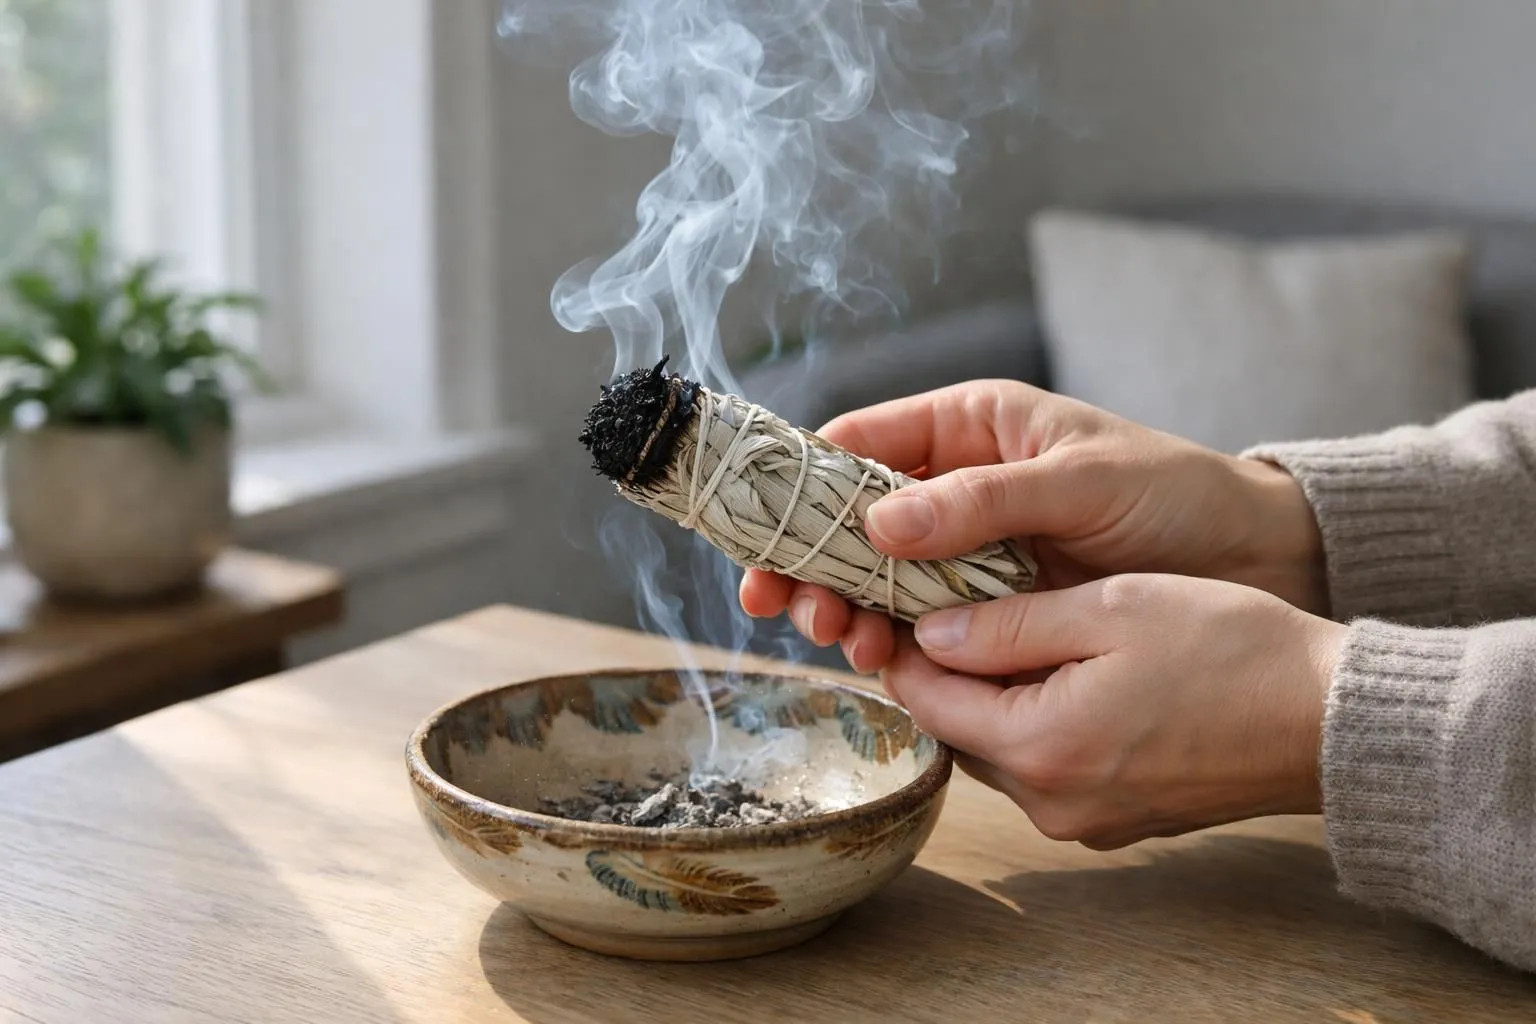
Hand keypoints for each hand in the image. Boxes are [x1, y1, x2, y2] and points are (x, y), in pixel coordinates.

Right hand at [739, 380, 1326, 672]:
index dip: (802, 484)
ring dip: (847, 606)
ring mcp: (971, 547)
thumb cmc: (1173, 493)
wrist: (1250, 556)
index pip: (861, 442)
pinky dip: (895, 639)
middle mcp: (957, 483)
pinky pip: (925, 618)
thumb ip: (982, 500)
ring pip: (880, 573)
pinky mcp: (992, 602)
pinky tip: (881, 658)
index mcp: (971, 424)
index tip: (764, 530)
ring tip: (840, 638)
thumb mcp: (1081, 481)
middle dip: (812, 560)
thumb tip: (879, 522)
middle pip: (853, 517)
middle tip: (787, 605)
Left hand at [883, 574, 1346, 847]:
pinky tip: (1066, 672)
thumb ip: (1006, 624)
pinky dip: (1039, 721)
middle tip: (957, 601)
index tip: (906, 593)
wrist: (1331, 719)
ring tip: (1014, 627)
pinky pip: (1046, 768)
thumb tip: (929, 631)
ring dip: (994, 694)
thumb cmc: (1231, 649)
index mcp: (1040, 748)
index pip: (926, 699)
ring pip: (999, 749)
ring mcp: (1085, 821)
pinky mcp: (1117, 820)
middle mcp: (1051, 803)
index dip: (905, 643)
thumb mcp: (1108, 610)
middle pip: (957, 729)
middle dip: (948, 669)